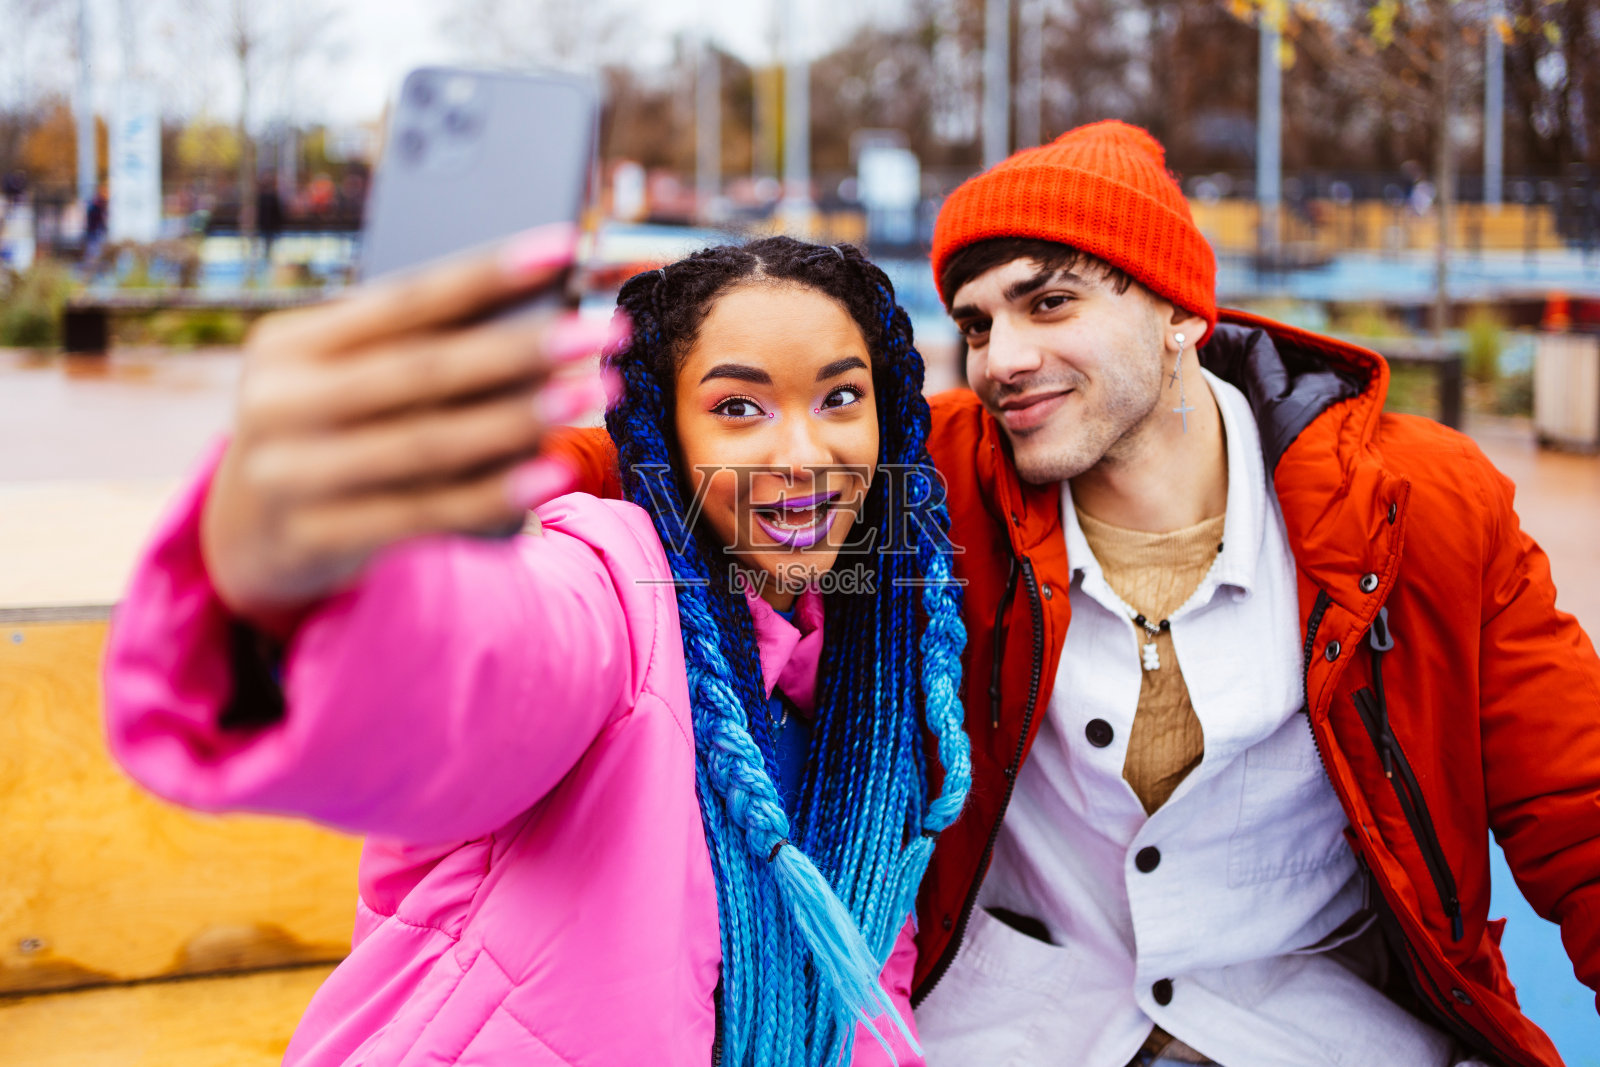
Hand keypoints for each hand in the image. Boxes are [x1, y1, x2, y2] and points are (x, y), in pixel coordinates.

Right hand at [200, 223, 623, 628]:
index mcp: (288, 343)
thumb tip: (542, 310)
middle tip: (600, 330)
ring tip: (591, 392)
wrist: (246, 539)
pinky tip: (552, 474)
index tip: (566, 246)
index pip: (403, 299)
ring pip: (428, 441)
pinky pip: (424, 513)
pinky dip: (494, 492)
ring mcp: (290, 474)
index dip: (488, 273)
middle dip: (522, 347)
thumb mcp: (344, 379)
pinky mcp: (316, 538)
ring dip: (521, 417)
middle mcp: (278, 402)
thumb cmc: (329, 433)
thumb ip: (416, 349)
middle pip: (422, 369)